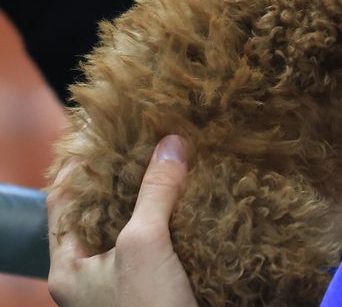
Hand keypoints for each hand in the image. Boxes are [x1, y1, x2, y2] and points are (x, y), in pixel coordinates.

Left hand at [46, 136, 197, 306]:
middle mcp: (93, 276)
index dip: (80, 166)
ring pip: (135, 230)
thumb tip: (171, 143)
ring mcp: (125, 286)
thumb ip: (154, 193)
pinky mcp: (158, 290)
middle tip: (148, 142)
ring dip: (154, 199)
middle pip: (102, 213)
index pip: (63, 203)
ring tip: (175, 163)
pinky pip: (162, 246)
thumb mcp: (145, 245)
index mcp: (70, 268)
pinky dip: (176, 222)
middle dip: (126, 178)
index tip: (104, 133)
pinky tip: (196, 203)